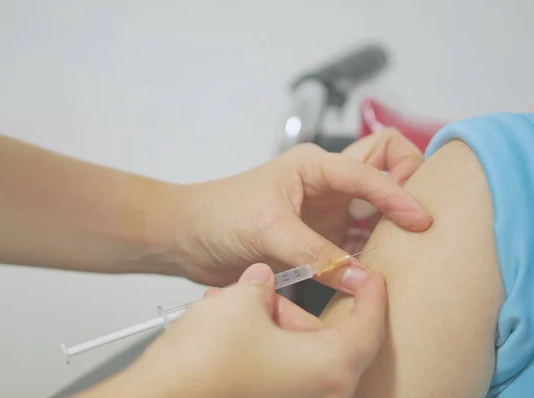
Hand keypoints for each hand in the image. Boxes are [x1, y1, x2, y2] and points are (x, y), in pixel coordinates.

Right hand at [99, 263, 386, 397]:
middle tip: (269, 286)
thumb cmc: (202, 365)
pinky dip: (262, 344)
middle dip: (293, 306)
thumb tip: (263, 280)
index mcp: (330, 367)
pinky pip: (279, 368)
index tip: (368, 275)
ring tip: (233, 303)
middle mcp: (320, 393)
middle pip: (326, 338)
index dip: (371, 292)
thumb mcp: (243, 301)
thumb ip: (264, 284)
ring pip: (298, 352)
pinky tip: (228, 325)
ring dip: (271, 323)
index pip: (370, 324)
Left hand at [174, 128, 430, 289]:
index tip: (420, 222)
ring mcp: (326, 212)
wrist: (187, 238)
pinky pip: (358, 242)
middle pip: (386, 169)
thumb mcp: (268, 229)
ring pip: (377, 209)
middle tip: (420, 221)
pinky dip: (372, 253)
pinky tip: (379, 269)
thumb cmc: (217, 215)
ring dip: (392, 224)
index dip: (399, 195)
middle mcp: (327, 185)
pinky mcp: (320, 239)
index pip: (372, 171)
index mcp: (315, 166)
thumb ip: (315, 254)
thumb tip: (362, 278)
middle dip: (408, 186)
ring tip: (410, 249)